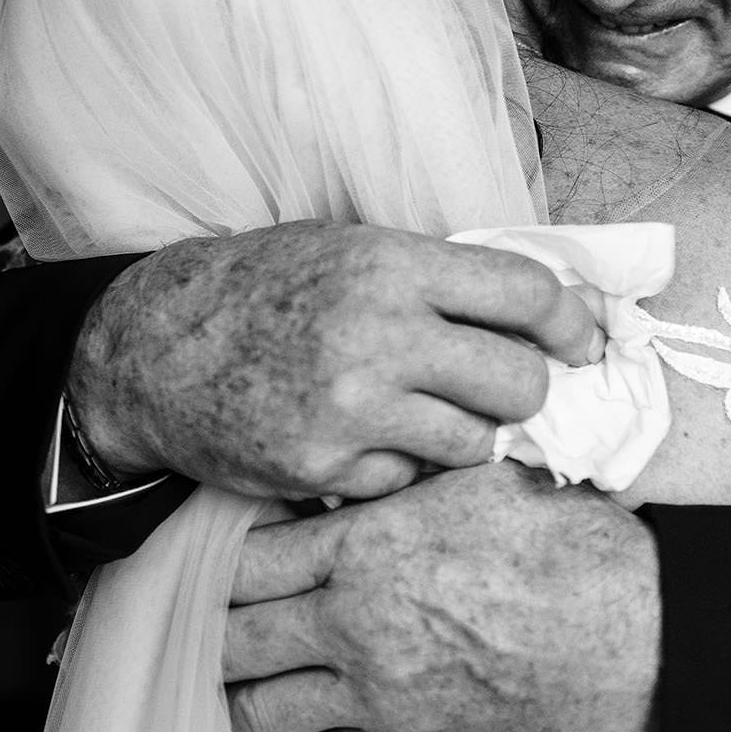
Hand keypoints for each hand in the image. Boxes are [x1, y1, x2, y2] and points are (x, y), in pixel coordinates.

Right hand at [68, 220, 604, 499]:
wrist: (150, 350)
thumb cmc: (258, 291)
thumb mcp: (346, 249)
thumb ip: (434, 276)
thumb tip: (539, 308)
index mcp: (390, 265)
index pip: (527, 293)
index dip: (572, 323)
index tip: (579, 343)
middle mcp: (379, 335)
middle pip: (519, 382)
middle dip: (525, 391)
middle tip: (503, 390)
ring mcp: (352, 409)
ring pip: (475, 443)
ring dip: (466, 435)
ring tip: (426, 413)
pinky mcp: (325, 470)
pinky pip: (410, 482)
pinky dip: (401, 469)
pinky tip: (363, 440)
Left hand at [222, 462, 660, 731]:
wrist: (635, 633)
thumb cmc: (567, 544)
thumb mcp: (476, 479)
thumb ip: (402, 479)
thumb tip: (358, 466)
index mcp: (367, 547)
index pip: (245, 560)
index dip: (212, 557)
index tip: (207, 551)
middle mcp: (356, 624)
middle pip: (234, 636)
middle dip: (207, 627)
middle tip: (199, 615)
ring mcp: (379, 692)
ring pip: (260, 706)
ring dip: (231, 692)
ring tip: (222, 677)